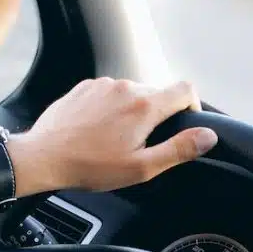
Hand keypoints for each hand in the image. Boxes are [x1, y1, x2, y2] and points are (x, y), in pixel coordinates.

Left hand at [13, 78, 218, 192]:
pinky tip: (98, 131)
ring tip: (116, 140)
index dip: (193, 106)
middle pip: (158, 93)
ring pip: (132, 93)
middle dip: (157, 116)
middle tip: (142, 144)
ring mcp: (103, 84)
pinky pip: (109, 93)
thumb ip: (179, 150)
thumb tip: (208, 136)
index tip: (185, 123)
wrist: (44, 157)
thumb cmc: (90, 166)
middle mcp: (126, 87)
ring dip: (132, 112)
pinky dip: (111, 109)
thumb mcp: (141, 167)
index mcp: (145, 106)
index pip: (186, 90)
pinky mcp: (85, 87)